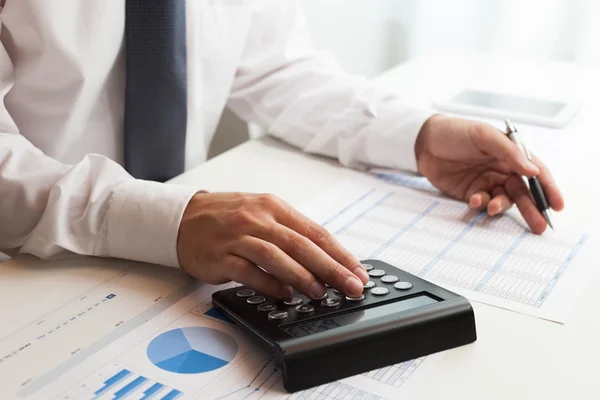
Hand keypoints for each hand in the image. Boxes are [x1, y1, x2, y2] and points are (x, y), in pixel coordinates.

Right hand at [177, 192, 368, 298]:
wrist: (184, 218)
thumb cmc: (228, 217)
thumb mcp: (262, 213)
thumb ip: (290, 233)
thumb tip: (326, 259)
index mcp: (274, 207)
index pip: (315, 232)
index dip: (340, 254)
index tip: (358, 272)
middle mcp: (258, 219)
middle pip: (301, 244)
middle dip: (331, 268)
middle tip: (351, 286)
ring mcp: (238, 237)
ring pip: (277, 257)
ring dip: (302, 277)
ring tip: (321, 292)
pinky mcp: (221, 256)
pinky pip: (249, 272)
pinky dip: (269, 284)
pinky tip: (284, 294)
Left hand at [415, 115, 563, 233]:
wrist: (424, 142)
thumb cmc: (456, 132)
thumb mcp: (484, 136)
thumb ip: (509, 153)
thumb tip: (533, 171)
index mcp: (511, 154)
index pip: (536, 173)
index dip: (548, 189)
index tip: (557, 205)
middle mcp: (502, 169)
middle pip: (523, 192)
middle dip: (532, 209)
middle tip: (540, 226)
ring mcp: (487, 182)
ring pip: (503, 200)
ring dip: (501, 206)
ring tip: (493, 207)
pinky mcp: (471, 192)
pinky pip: (482, 203)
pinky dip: (481, 204)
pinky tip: (475, 200)